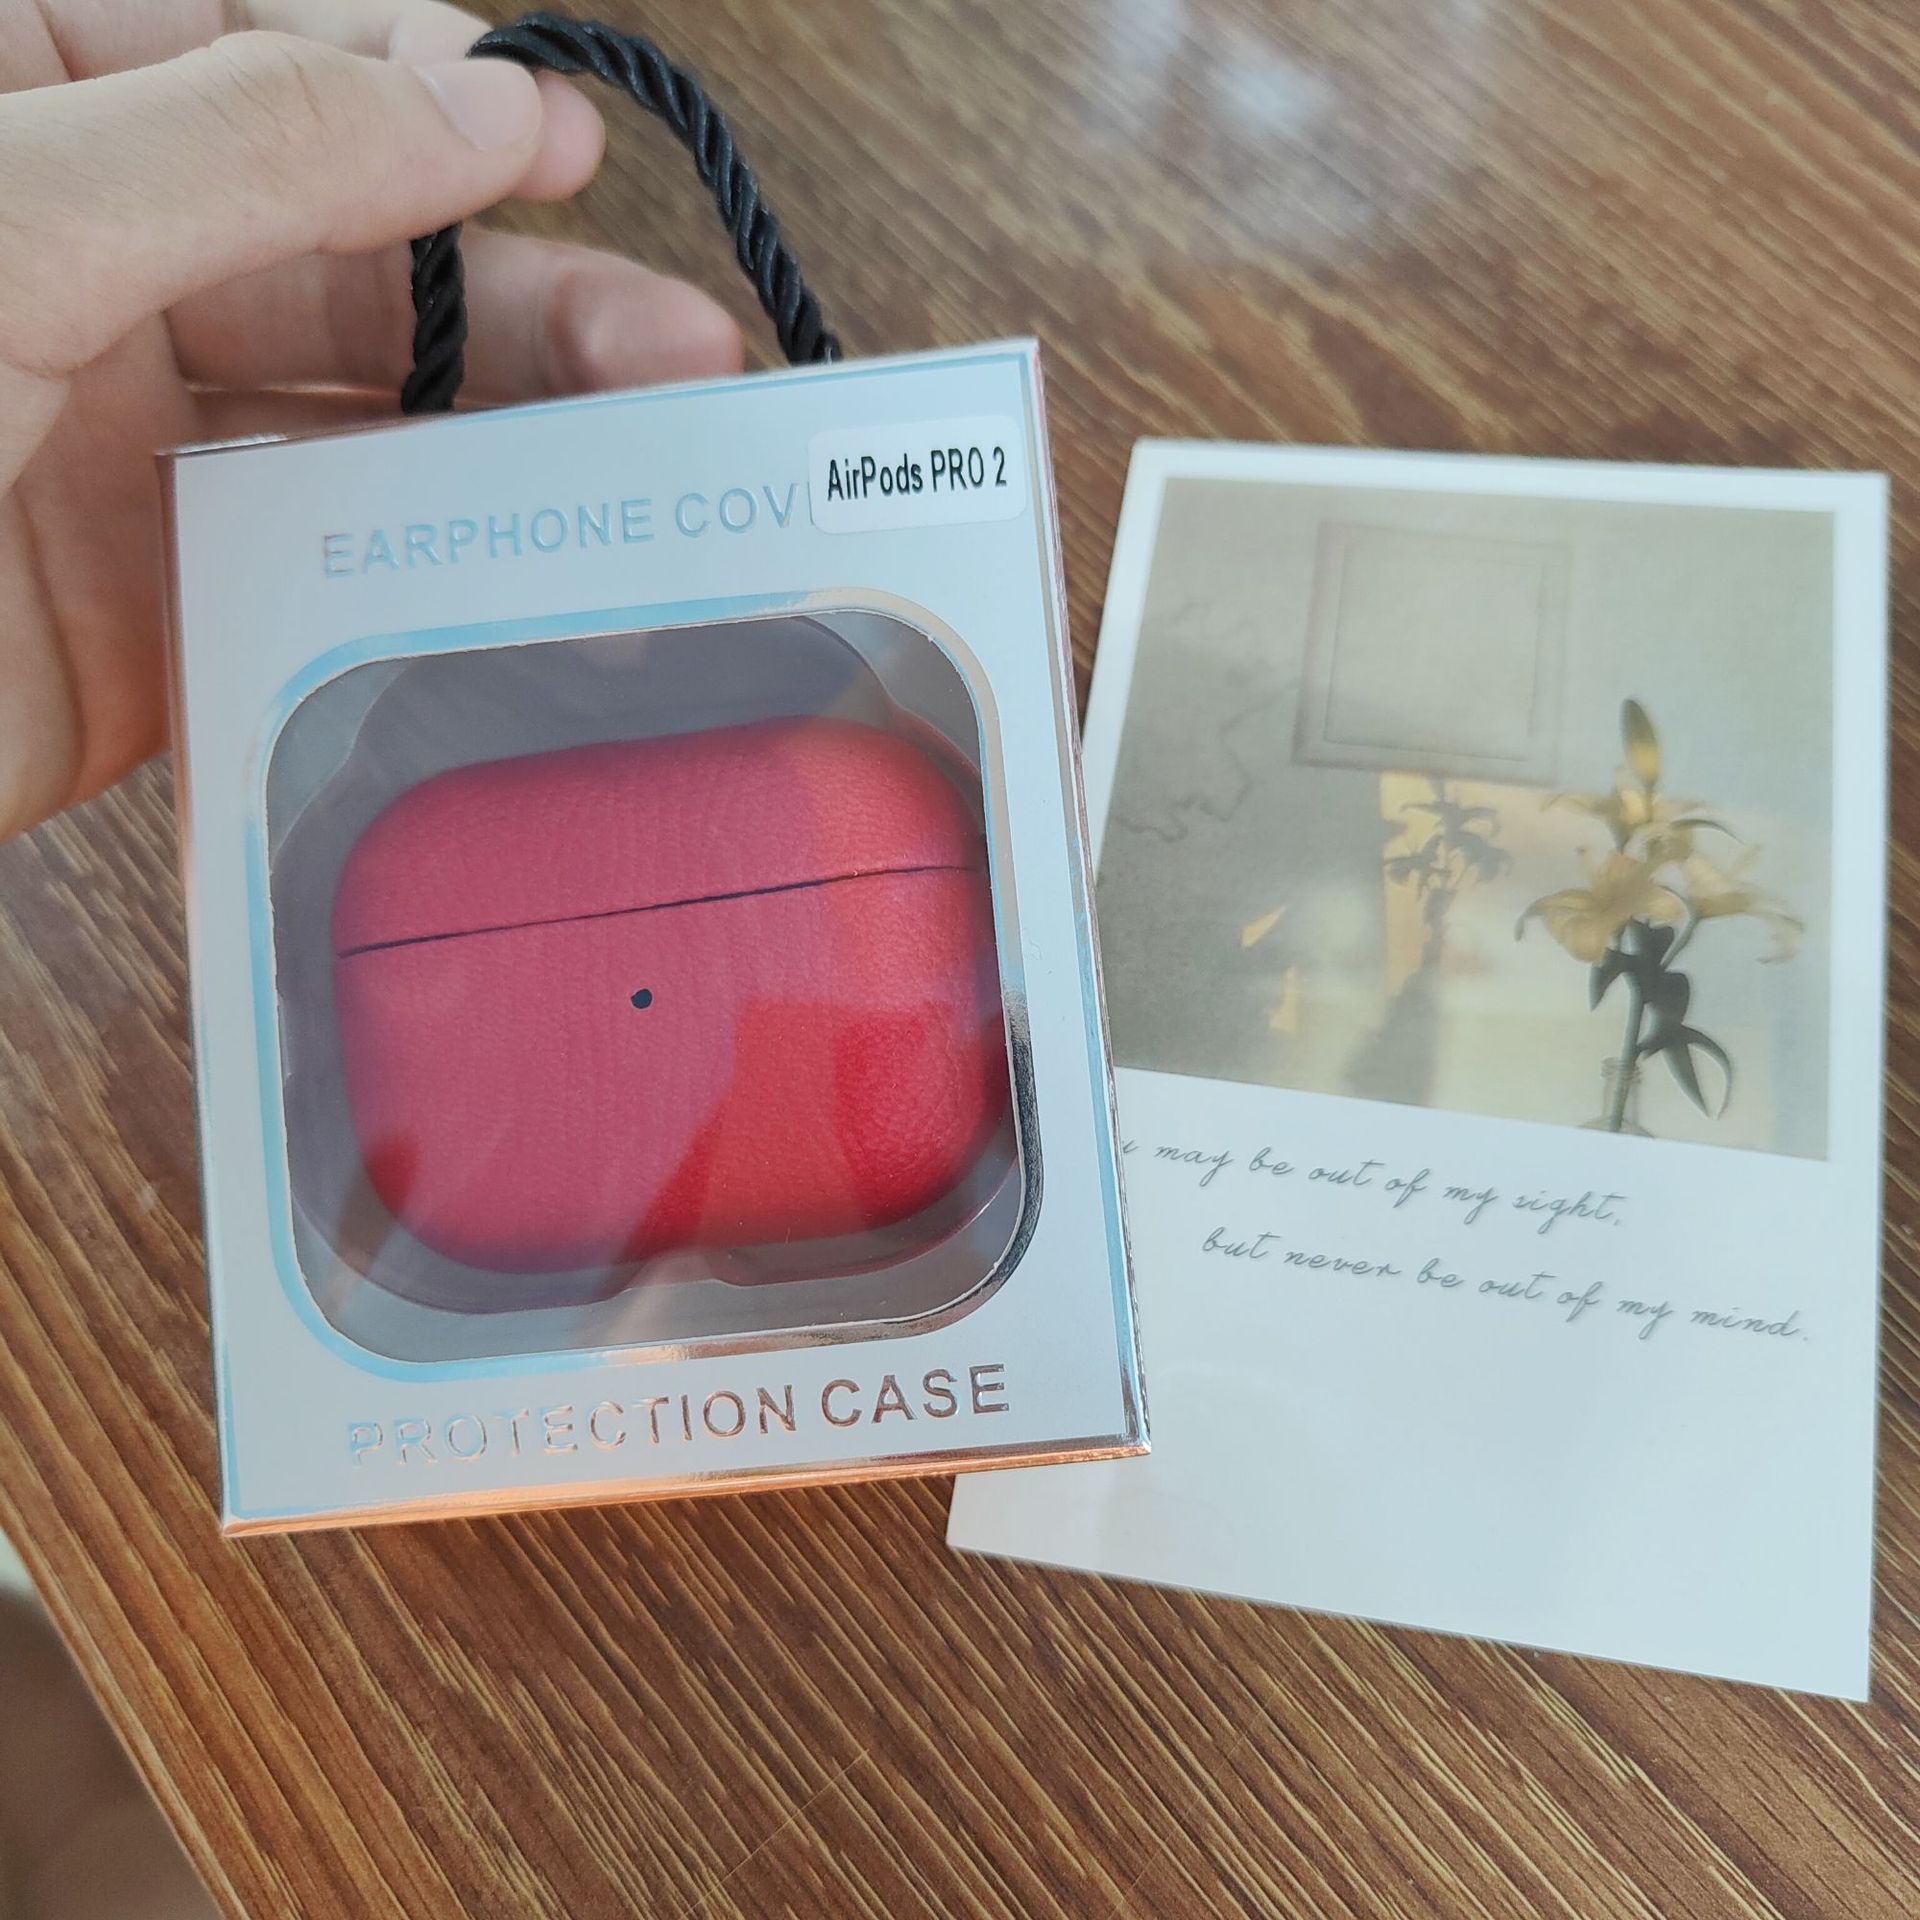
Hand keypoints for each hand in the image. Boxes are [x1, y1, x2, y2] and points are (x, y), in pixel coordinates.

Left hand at [0, 1, 744, 841]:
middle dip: (513, 292)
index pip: (255, 55)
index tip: (550, 143)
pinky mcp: (168, 612)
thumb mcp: (5, 222)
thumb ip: (246, 143)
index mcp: (20, 117)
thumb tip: (472, 99)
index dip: (416, 92)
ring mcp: (131, 450)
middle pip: (350, 252)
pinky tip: (542, 565)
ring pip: (368, 421)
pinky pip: (336, 571)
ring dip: (514, 436)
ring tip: (654, 442)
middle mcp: (84, 272)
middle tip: (668, 344)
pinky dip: (444, 572)